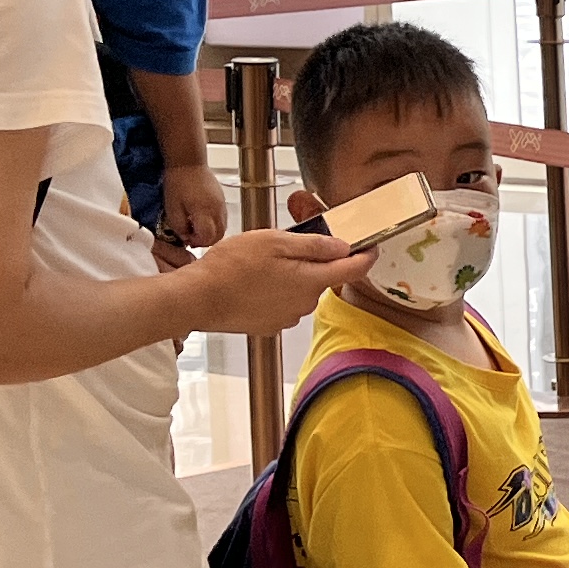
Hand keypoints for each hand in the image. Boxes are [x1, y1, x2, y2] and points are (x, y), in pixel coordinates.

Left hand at [157, 161, 230, 249]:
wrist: (188, 162)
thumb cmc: (177, 183)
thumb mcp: (172, 207)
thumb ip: (179, 226)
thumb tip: (186, 236)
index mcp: (204, 211)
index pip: (208, 237)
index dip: (196, 241)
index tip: (186, 237)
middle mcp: (218, 210)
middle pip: (219, 236)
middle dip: (205, 241)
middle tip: (192, 237)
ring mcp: (223, 205)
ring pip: (223, 229)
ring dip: (211, 233)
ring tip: (197, 228)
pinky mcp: (223, 200)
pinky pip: (223, 219)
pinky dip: (215, 225)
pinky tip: (202, 219)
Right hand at [173, 224, 363, 335]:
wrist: (198, 299)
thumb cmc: (232, 267)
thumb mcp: (275, 242)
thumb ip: (314, 245)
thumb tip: (343, 247)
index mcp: (311, 281)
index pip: (354, 270)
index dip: (366, 256)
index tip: (371, 248)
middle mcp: (305, 304)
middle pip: (322, 278)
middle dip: (313, 262)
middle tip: (285, 246)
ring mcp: (288, 317)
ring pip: (301, 290)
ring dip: (291, 277)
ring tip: (261, 265)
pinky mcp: (270, 325)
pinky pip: (283, 303)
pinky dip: (275, 292)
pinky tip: (253, 283)